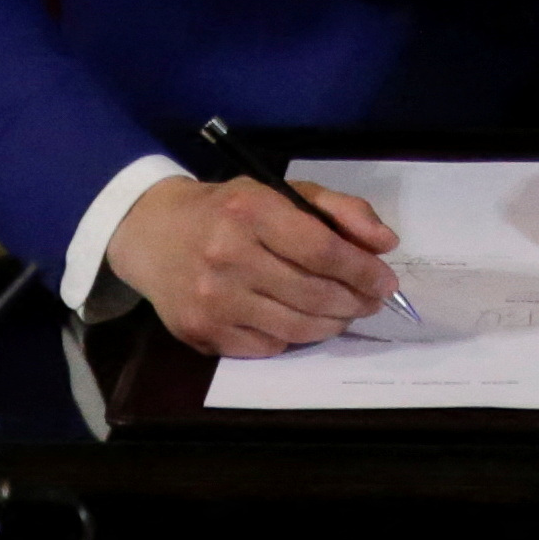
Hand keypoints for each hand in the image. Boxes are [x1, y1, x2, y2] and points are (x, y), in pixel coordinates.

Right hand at [106, 172, 402, 356]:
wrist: (152, 234)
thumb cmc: (228, 210)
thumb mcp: (281, 192)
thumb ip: (340, 210)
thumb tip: (386, 243)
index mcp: (251, 210)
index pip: (323, 250)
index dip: (363, 271)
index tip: (386, 282)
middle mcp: (228, 255)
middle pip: (313, 294)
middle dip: (354, 301)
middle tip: (370, 301)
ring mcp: (211, 299)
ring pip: (295, 328)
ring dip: (331, 324)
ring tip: (343, 314)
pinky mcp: (201, 332)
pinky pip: (267, 347)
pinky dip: (292, 338)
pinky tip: (299, 321)